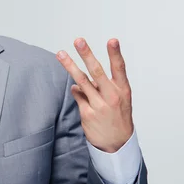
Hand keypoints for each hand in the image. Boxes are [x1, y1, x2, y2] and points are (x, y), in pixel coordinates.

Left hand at [56, 38, 132, 152]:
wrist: (117, 143)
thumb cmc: (118, 116)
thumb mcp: (120, 98)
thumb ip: (105, 85)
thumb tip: (86, 77)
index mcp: (123, 90)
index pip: (120, 68)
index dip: (115, 54)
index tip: (112, 40)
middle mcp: (112, 96)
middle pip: (97, 71)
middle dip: (87, 54)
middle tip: (78, 41)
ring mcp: (99, 105)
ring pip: (81, 81)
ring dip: (69, 65)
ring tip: (60, 53)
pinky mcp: (87, 113)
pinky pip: (77, 95)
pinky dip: (76, 89)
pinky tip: (77, 89)